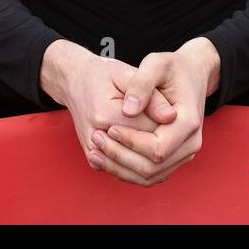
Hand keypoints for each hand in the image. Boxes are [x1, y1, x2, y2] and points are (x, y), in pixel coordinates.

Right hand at [40, 40, 177, 178]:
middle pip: (146, 155)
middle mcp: (97, 138)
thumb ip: (150, 94)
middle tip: (172, 126)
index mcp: (106, 114)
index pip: (151, 132)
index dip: (168, 125)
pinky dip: (146, 168)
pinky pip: (127, 174)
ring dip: (160, 162)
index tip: (173, 112)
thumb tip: (171, 117)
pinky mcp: (95, 160)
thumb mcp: (128, 74)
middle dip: (165, 143)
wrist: (75, 82)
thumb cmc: (103, 75)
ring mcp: (94, 153)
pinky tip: (155, 149)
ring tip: (168, 140)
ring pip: (138, 171)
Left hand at [87, 38, 220, 186]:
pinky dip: (125, 170)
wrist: (190, 74)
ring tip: (94, 151)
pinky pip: (149, 175)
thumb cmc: (172, 68)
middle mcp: (190, 144)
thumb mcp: (157, 65)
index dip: (130, 142)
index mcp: (188, 122)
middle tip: (95, 139)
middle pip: (152, 168)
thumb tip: (129, 111)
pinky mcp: (173, 160)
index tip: (109, 129)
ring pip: (149, 176)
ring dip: (119, 168)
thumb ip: (142, 84)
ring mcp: (183, 155)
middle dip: (120, 157)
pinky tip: (104, 157)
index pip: (157, 148)